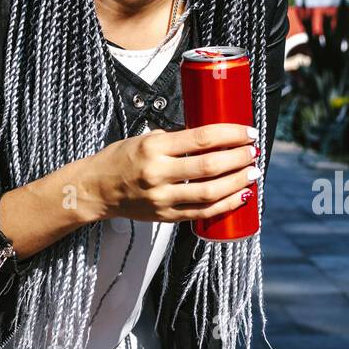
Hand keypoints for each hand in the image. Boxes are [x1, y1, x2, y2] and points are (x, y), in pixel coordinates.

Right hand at [77, 123, 260, 223]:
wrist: (96, 189)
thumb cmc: (120, 159)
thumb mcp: (144, 139)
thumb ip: (174, 139)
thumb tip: (210, 137)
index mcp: (154, 148)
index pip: (201, 138)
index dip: (230, 135)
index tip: (248, 132)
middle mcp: (158, 173)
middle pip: (210, 166)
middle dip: (238, 158)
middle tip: (253, 152)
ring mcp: (162, 198)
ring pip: (210, 192)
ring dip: (237, 182)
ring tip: (252, 173)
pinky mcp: (165, 216)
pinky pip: (202, 213)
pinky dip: (225, 205)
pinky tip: (240, 196)